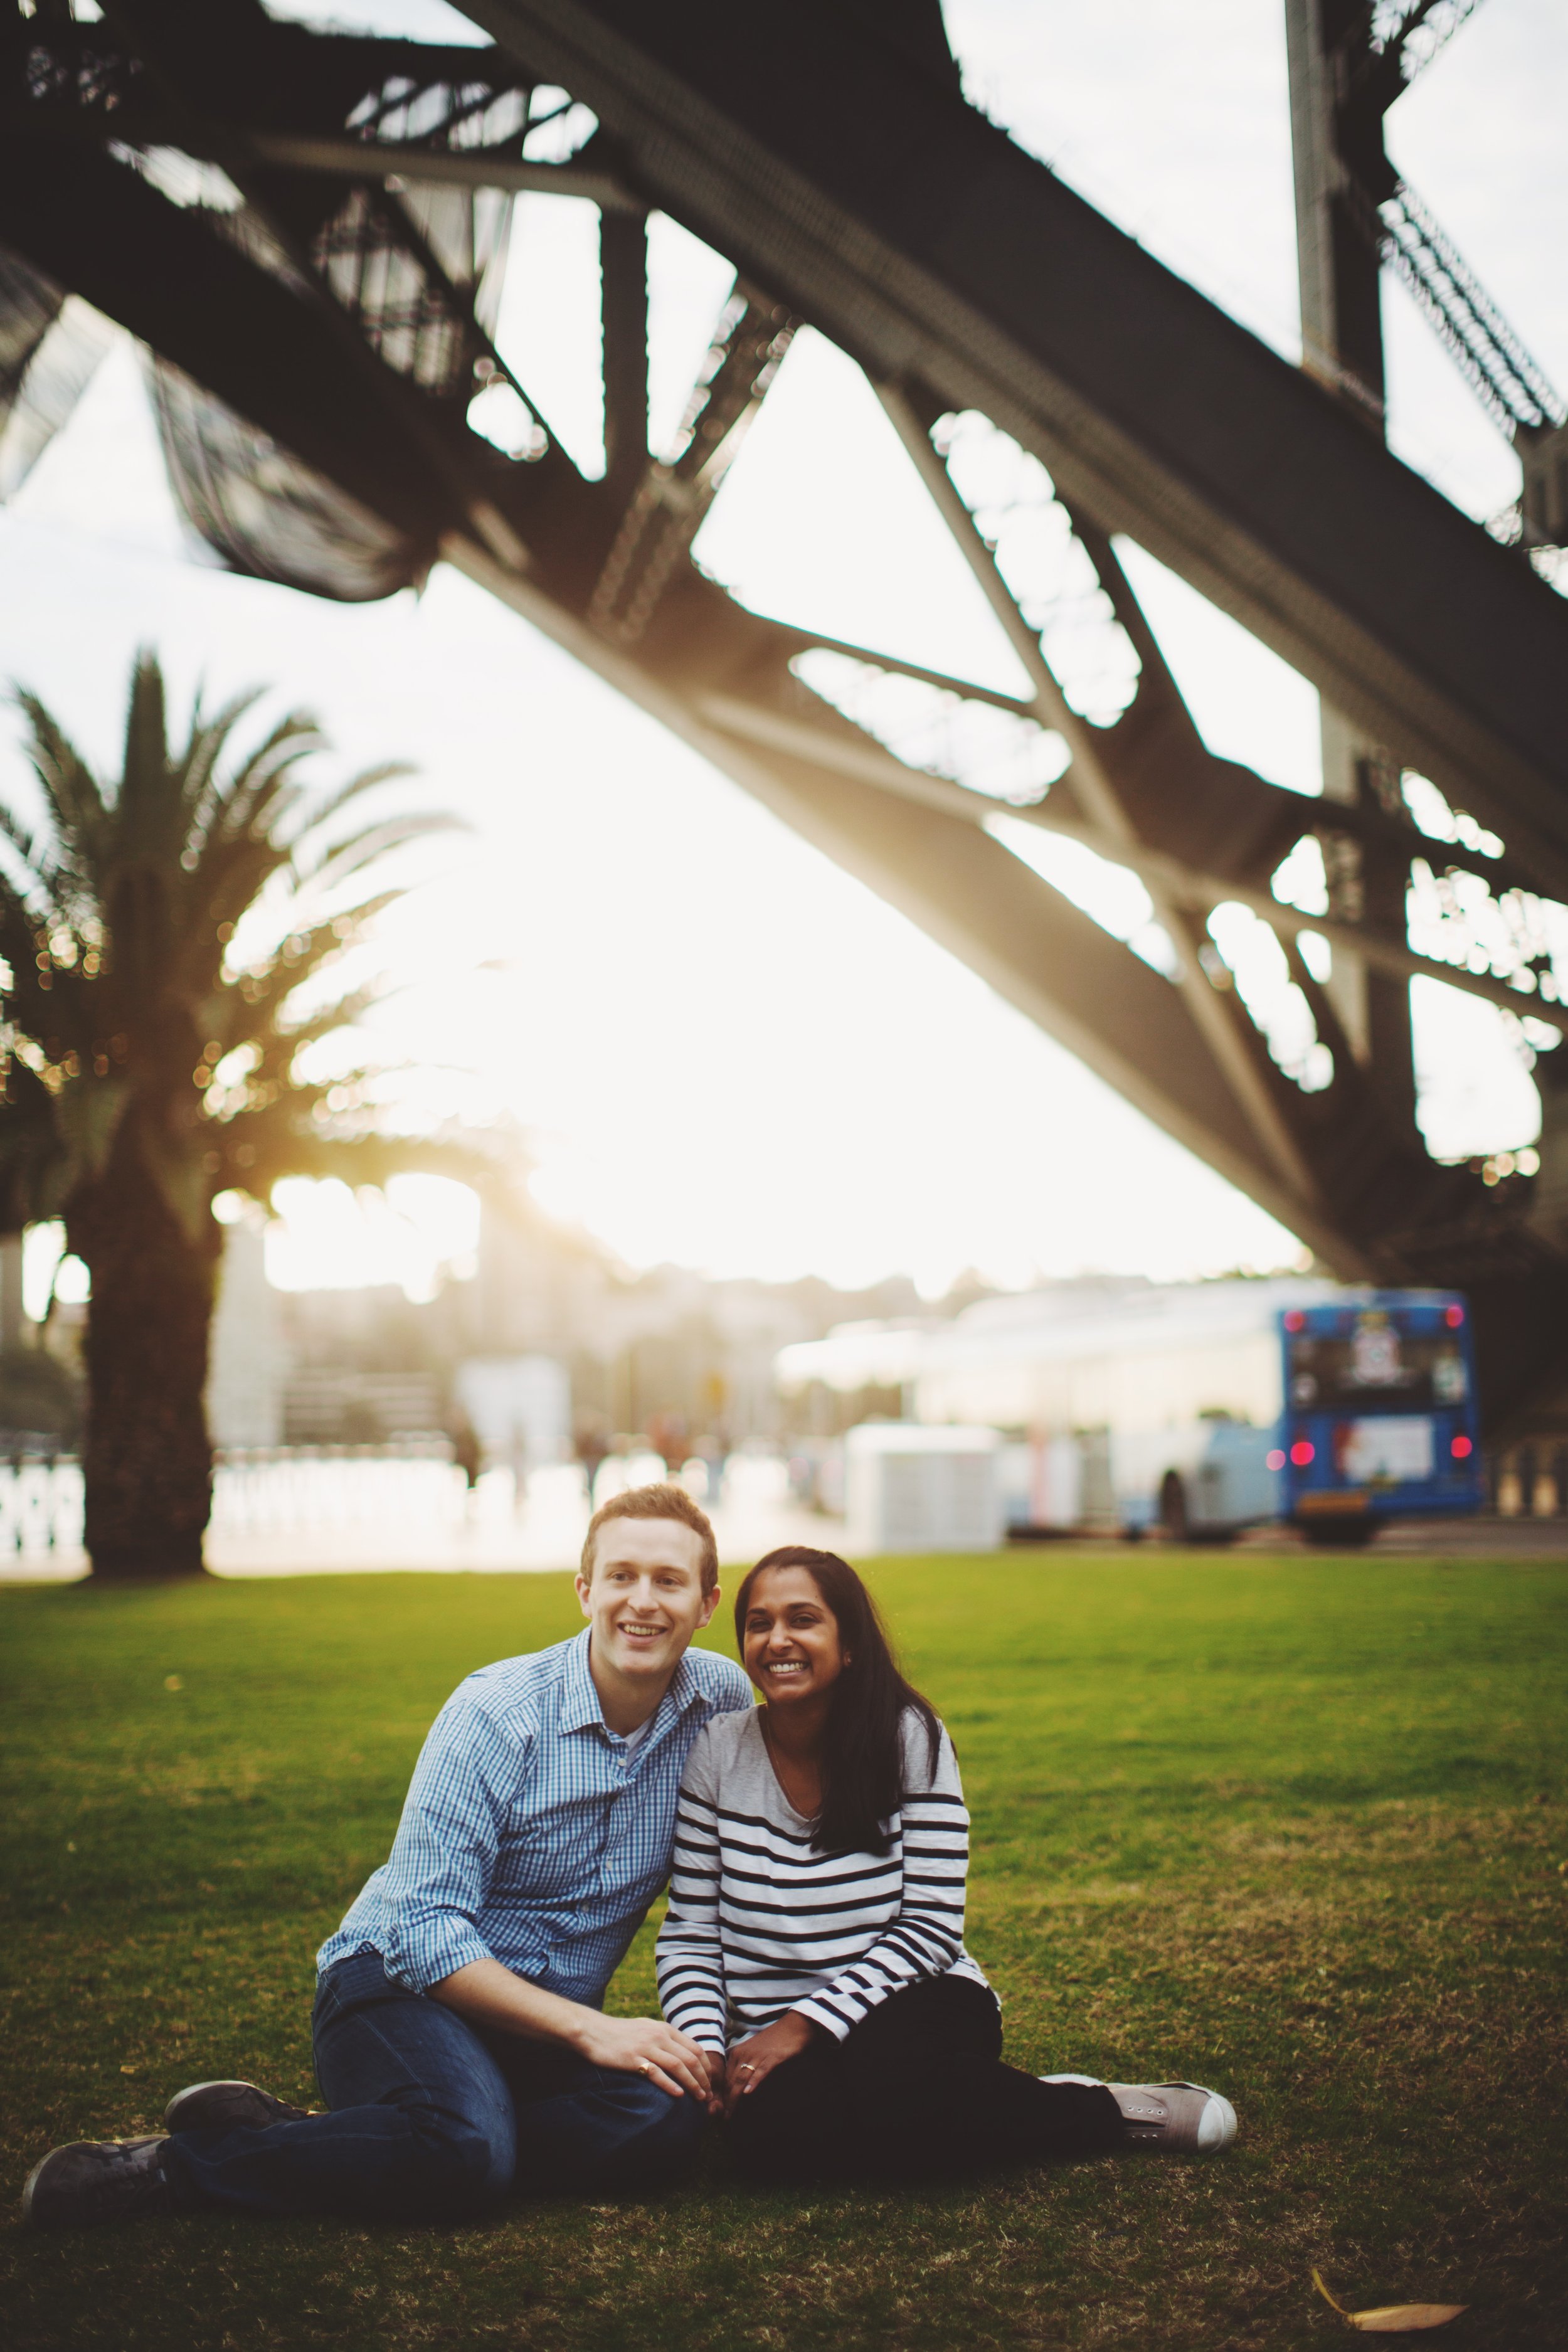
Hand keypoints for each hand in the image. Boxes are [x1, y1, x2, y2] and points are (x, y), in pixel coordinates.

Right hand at [574, 2013, 722, 2110]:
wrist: (593, 2031)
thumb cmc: (620, 2033)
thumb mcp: (646, 2029)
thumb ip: (664, 2038)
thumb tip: (681, 2052)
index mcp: (664, 2029)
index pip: (695, 2048)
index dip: (706, 2066)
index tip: (710, 2081)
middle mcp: (659, 2036)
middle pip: (690, 2058)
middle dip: (704, 2078)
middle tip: (709, 2094)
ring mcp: (646, 2047)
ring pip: (678, 2066)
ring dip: (692, 2083)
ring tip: (699, 2097)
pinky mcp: (633, 2059)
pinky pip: (656, 2073)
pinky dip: (670, 2085)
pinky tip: (678, 2095)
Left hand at [723, 2011, 818, 2113]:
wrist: (792, 2027)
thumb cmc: (773, 2041)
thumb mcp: (753, 2052)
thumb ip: (744, 2066)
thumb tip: (737, 2087)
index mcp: (737, 2052)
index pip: (726, 2078)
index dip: (722, 2096)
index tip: (720, 2111)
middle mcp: (744, 2053)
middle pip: (731, 2081)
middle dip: (726, 2101)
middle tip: (723, 2118)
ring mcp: (757, 2055)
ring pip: (742, 2078)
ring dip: (735, 2097)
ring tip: (731, 2113)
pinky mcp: (772, 2057)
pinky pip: (760, 2071)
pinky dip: (753, 2081)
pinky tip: (748, 2092)